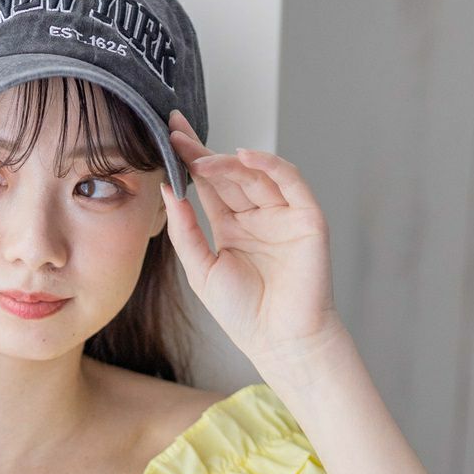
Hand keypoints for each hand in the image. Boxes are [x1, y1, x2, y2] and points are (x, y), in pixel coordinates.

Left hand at [161, 112, 347, 378]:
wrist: (280, 341)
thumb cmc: (242, 313)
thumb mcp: (201, 269)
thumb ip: (185, 231)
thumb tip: (167, 190)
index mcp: (232, 226)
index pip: (210, 183)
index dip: (190, 158)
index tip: (168, 134)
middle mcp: (258, 215)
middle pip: (229, 172)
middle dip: (203, 151)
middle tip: (176, 132)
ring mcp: (283, 213)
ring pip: (255, 173)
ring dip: (228, 161)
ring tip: (200, 157)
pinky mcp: (307, 216)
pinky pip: (289, 181)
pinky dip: (269, 164)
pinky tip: (244, 157)